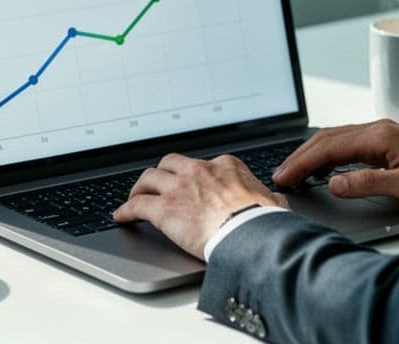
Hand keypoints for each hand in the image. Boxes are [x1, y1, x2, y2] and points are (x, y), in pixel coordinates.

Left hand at [112, 153, 288, 258]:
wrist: (250, 235)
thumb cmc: (264, 222)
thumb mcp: (274, 204)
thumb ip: (270, 199)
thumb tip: (277, 202)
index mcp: (225, 166)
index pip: (203, 165)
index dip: (193, 177)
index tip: (190, 185)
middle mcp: (199, 170)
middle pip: (170, 163)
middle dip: (162, 173)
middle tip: (157, 184)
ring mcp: (179, 188)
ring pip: (149, 177)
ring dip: (140, 187)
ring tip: (134, 197)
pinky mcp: (164, 209)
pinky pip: (136, 205)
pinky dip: (125, 210)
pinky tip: (121, 217)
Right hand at [272, 119, 398, 205]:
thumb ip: (367, 183)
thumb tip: (334, 183)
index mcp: (380, 136)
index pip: (329, 147)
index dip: (302, 162)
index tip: (285, 175)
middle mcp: (379, 129)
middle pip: (328, 138)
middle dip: (300, 156)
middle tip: (282, 175)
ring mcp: (384, 134)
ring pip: (337, 138)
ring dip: (314, 154)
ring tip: (296, 172)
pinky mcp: (389, 142)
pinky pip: (350, 143)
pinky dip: (330, 153)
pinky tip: (327, 166)